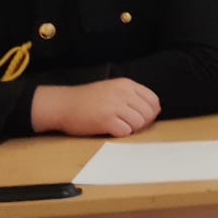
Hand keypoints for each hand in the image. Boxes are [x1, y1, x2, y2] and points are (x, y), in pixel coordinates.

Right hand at [30, 78, 161, 137]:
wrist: (63, 104)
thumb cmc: (88, 100)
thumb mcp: (112, 89)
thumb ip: (132, 96)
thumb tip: (154, 111)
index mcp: (126, 84)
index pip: (153, 100)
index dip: (151, 112)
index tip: (142, 118)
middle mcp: (122, 93)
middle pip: (148, 114)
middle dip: (142, 123)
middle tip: (129, 125)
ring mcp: (114, 106)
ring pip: (139, 124)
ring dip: (131, 129)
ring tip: (118, 126)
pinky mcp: (105, 120)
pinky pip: (125, 132)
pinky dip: (120, 134)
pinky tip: (110, 129)